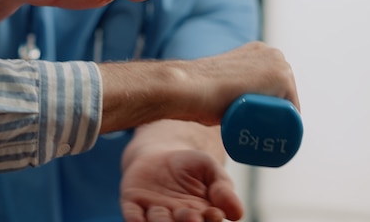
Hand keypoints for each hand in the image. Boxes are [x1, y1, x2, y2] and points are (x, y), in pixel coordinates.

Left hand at [120, 150, 242, 221]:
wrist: (160, 154)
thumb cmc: (190, 165)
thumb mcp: (210, 169)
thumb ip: (223, 188)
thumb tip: (237, 214)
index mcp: (201, 215)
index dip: (211, 220)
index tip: (213, 212)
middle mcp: (177, 220)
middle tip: (189, 215)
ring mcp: (154, 214)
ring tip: (169, 211)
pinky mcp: (133, 204)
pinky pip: (132, 215)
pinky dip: (135, 220)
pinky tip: (139, 219)